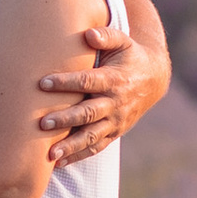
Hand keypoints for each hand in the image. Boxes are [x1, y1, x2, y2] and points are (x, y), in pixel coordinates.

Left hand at [34, 20, 163, 166]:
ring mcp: (115, 121)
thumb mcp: (122, 41)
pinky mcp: (114, 132)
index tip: (42, 82)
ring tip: (50, 154)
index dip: (65, 82)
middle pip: (88, 113)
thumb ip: (106, 36)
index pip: (87, 81)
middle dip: (66, 119)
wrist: (154, 79)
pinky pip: (96, 147)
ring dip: (71, 145)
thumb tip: (88, 34)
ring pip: (91, 136)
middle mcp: (115, 103)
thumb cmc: (129, 56)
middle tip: (43, 123)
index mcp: (114, 79)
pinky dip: (79, 156)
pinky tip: (59, 163)